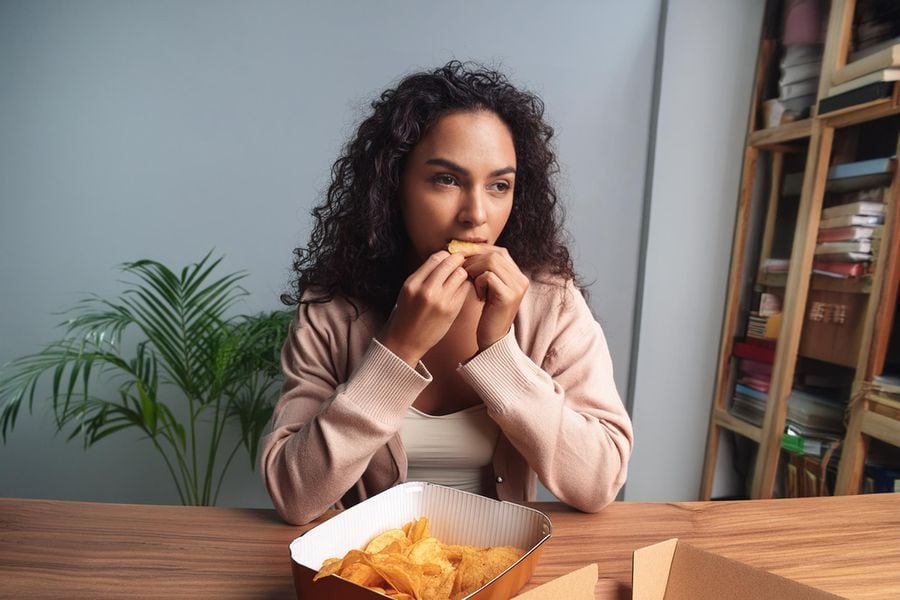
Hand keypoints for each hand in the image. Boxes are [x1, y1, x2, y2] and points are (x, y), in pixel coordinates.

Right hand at [378, 251, 470, 365]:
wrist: (405, 342)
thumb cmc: (406, 314)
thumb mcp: (408, 291)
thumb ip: (423, 275)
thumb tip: (444, 259)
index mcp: (412, 283)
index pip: (436, 258)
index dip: (445, 255)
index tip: (449, 258)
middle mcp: (426, 291)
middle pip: (450, 263)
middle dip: (458, 260)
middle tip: (460, 263)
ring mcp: (440, 301)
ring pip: (460, 274)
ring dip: (463, 273)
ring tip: (460, 277)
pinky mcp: (451, 311)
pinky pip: (465, 289)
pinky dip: (465, 286)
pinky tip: (462, 288)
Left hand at [460, 245, 528, 349]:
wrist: (493, 338)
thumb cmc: (488, 311)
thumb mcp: (488, 287)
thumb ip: (485, 269)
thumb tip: (465, 249)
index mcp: (518, 275)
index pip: (499, 250)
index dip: (479, 251)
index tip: (462, 255)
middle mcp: (521, 279)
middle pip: (495, 253)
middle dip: (474, 259)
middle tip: (462, 270)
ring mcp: (517, 287)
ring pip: (491, 262)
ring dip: (474, 269)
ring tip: (470, 282)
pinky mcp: (509, 296)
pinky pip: (488, 276)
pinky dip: (478, 282)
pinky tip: (478, 295)